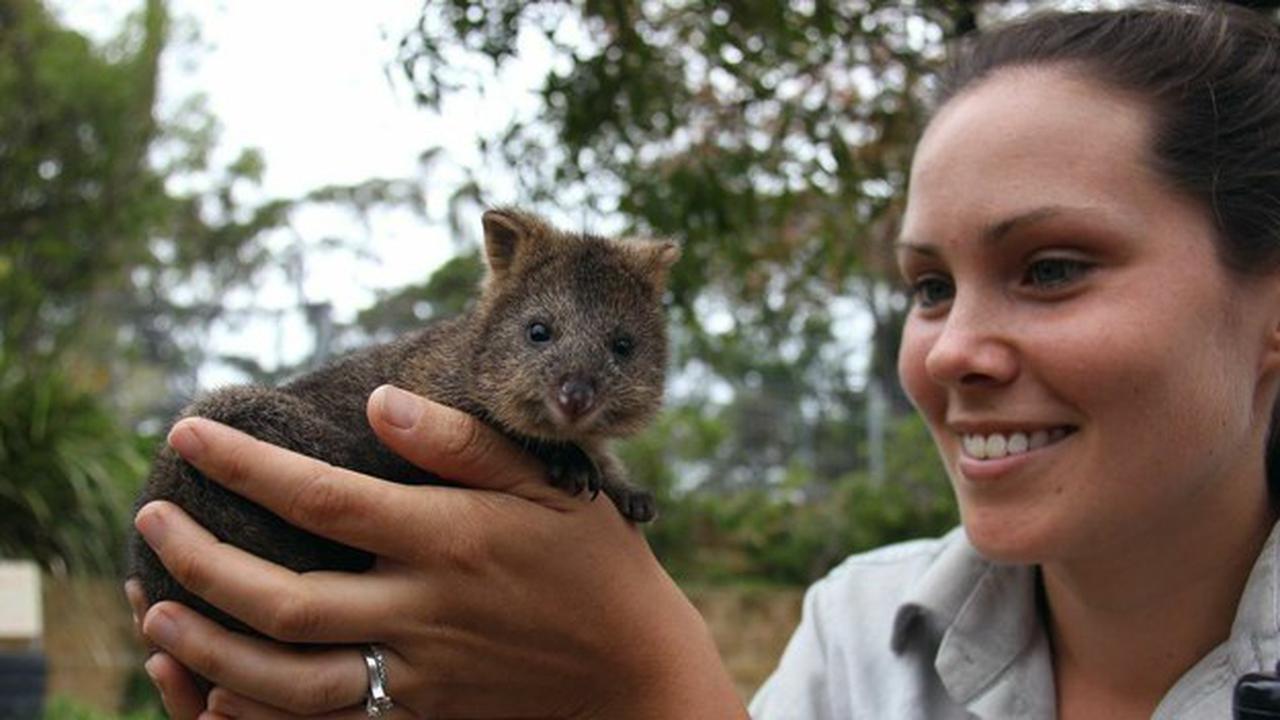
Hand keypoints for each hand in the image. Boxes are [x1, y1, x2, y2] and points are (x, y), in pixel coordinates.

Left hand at [132, 384, 744, 718]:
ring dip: (209, 645)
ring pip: (285, 677)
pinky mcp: (421, 717)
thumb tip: (380, 401)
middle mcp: (422, 610)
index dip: (244, 464)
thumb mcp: (548, 484)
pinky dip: (258, 712)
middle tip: (148, 522)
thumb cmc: (595, 564)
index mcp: (449, 540)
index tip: (189, 432)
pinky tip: (213, 688)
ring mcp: (418, 673)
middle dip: (199, 561)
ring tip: (154, 612)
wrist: (634, 672)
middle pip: (282, 597)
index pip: (322, 497)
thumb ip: (462, 444)